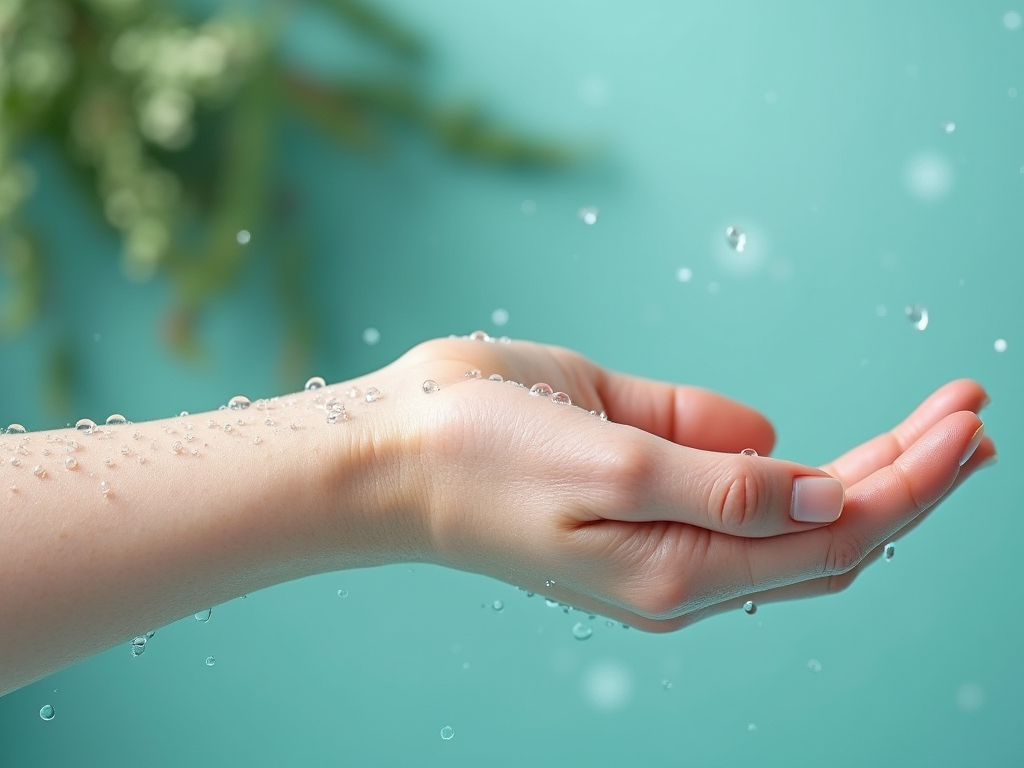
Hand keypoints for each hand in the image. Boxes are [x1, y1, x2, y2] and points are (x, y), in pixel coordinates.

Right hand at [384, 334, 994, 630]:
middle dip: (908, 471)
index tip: (965, 422)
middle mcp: (680, 565)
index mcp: (676, 570)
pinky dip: (796, 467)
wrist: (392, 454)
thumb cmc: (480, 454)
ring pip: (796, 517)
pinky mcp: (641, 492)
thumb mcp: (607, 463)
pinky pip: (737, 486)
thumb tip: (826, 494)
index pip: (832, 534)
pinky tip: (817, 449)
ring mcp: (662, 532)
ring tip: (935, 423)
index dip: (909, 479)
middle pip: (829, 532)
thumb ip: (721, 485)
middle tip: (971, 411)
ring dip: (869, 469)